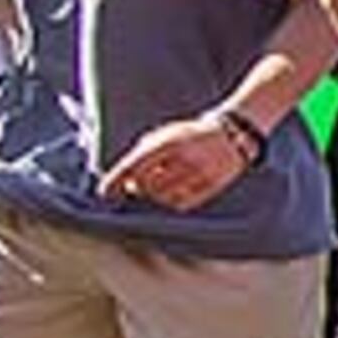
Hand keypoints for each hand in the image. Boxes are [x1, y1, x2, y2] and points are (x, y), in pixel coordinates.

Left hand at [101, 116, 253, 213]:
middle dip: (136, 187)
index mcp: (169, 141)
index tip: (104, 192)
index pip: (134, 164)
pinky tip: (171, 192)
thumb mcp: (166, 134)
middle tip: (134, 185)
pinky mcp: (210, 186)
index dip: (116, 179)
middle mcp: (184, 158)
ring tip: (156, 185)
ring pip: (162, 196)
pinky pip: (181, 203)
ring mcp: (198, 174)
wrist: (233, 133)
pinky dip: (170, 201)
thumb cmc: (192, 134)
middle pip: (146, 184)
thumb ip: (143, 154)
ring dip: (153, 194)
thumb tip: (126, 183)